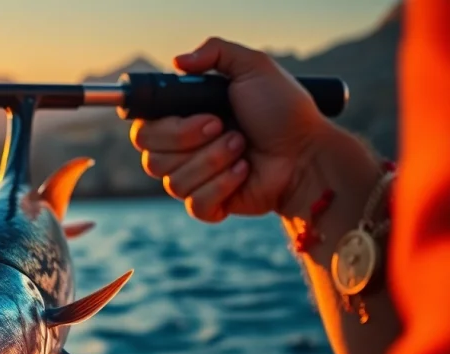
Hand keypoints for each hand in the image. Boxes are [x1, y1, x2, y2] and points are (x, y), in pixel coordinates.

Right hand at [129, 37, 333, 221]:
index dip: (168, 128)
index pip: (143, 132)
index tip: (207, 116)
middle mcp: (181, 152)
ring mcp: (193, 180)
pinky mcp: (208, 206)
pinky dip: (223, 186)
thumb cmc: (283, 111)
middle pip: (151, 159)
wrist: (307, 152)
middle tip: (225, 128)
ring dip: (214, 161)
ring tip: (242, 148)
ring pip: (174, 183)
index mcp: (183, 120)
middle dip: (193, 143)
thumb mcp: (253, 67)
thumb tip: (177, 61)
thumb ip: (214, 52)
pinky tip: (244, 172)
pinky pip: (195, 203)